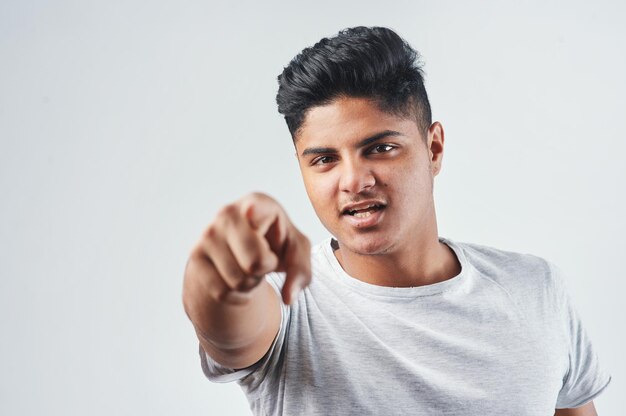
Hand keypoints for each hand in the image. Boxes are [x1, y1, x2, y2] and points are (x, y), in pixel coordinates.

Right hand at [186, 192, 310, 305]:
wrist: (244, 248)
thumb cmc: (276, 242)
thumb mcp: (297, 250)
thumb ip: (301, 270)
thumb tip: (288, 298)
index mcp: (257, 203)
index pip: (256, 213)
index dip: (257, 218)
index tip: (253, 216)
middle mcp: (228, 213)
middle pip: (255, 263)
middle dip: (265, 269)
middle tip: (265, 259)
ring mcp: (207, 234)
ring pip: (238, 281)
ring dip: (251, 283)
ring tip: (250, 267)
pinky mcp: (195, 256)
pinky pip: (222, 292)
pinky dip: (236, 294)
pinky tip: (237, 277)